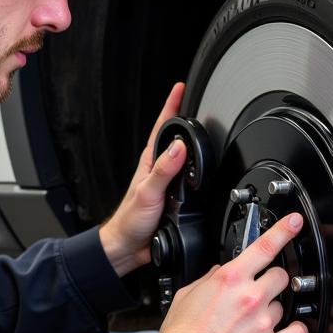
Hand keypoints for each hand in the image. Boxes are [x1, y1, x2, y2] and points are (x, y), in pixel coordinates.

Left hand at [99, 82, 187, 276]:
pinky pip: (188, 178)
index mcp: (150, 162)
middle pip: (176, 139)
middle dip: (186, 119)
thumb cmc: (131, 220)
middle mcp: (159, 169)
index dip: (172, 106)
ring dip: (193, 145)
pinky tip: (202, 169)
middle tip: (197, 100)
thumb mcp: (148, 192)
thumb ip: (164, 170)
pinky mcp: (174, 198)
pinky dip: (197, 171)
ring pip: (184, 158)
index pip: (162, 127)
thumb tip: (179, 147)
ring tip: (203, 128)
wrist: (129, 246)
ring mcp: (166, 183)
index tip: (180, 87)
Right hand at [152, 214, 308, 332]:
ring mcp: (262, 323)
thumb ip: (207, 280)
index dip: (283, 230)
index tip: (294, 222)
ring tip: (254, 323)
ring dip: (273, 310)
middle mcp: (249, 298)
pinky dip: (293, 332)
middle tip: (260, 292)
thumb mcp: (186, 296)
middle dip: (272, 281)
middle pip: (280, 276)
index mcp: (229, 280)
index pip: (264, 247)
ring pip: (284, 305)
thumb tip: (218, 272)